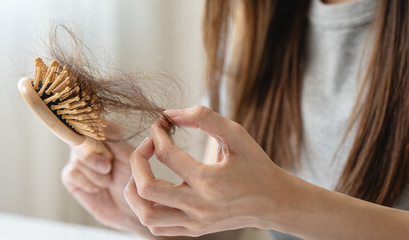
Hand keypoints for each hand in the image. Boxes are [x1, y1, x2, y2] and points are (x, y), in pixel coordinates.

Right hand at [61, 122, 146, 233]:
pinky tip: (98, 189)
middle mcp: (90, 144)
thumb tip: (100, 121)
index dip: (92, 129)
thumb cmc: (135, 183)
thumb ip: (115, 138)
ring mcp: (80, 160)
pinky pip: (71, 173)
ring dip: (96, 174)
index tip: (101, 142)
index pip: (92, 121)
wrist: (132, 210)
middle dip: (93, 155)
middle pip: (79, 138)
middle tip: (108, 167)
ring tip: (109, 181)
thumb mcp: (130, 157)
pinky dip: (86, 182)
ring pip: (77, 158)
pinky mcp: (72, 177)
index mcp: (107, 134)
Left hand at [124, 106, 306, 236]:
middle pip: (147, 189)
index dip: (157, 134)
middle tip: (145, 147)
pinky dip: (146, 209)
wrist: (273, 202)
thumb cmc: (255, 165)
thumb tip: (170, 113)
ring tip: (140, 173)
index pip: (166, 155)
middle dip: (137, 162)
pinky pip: (158, 227)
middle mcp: (199, 205)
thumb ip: (205, 118)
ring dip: (134, 192)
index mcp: (210, 180)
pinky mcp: (194, 230)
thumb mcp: (237, 135)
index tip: (159, 125)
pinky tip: (153, 191)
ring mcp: (195, 222)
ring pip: (147, 215)